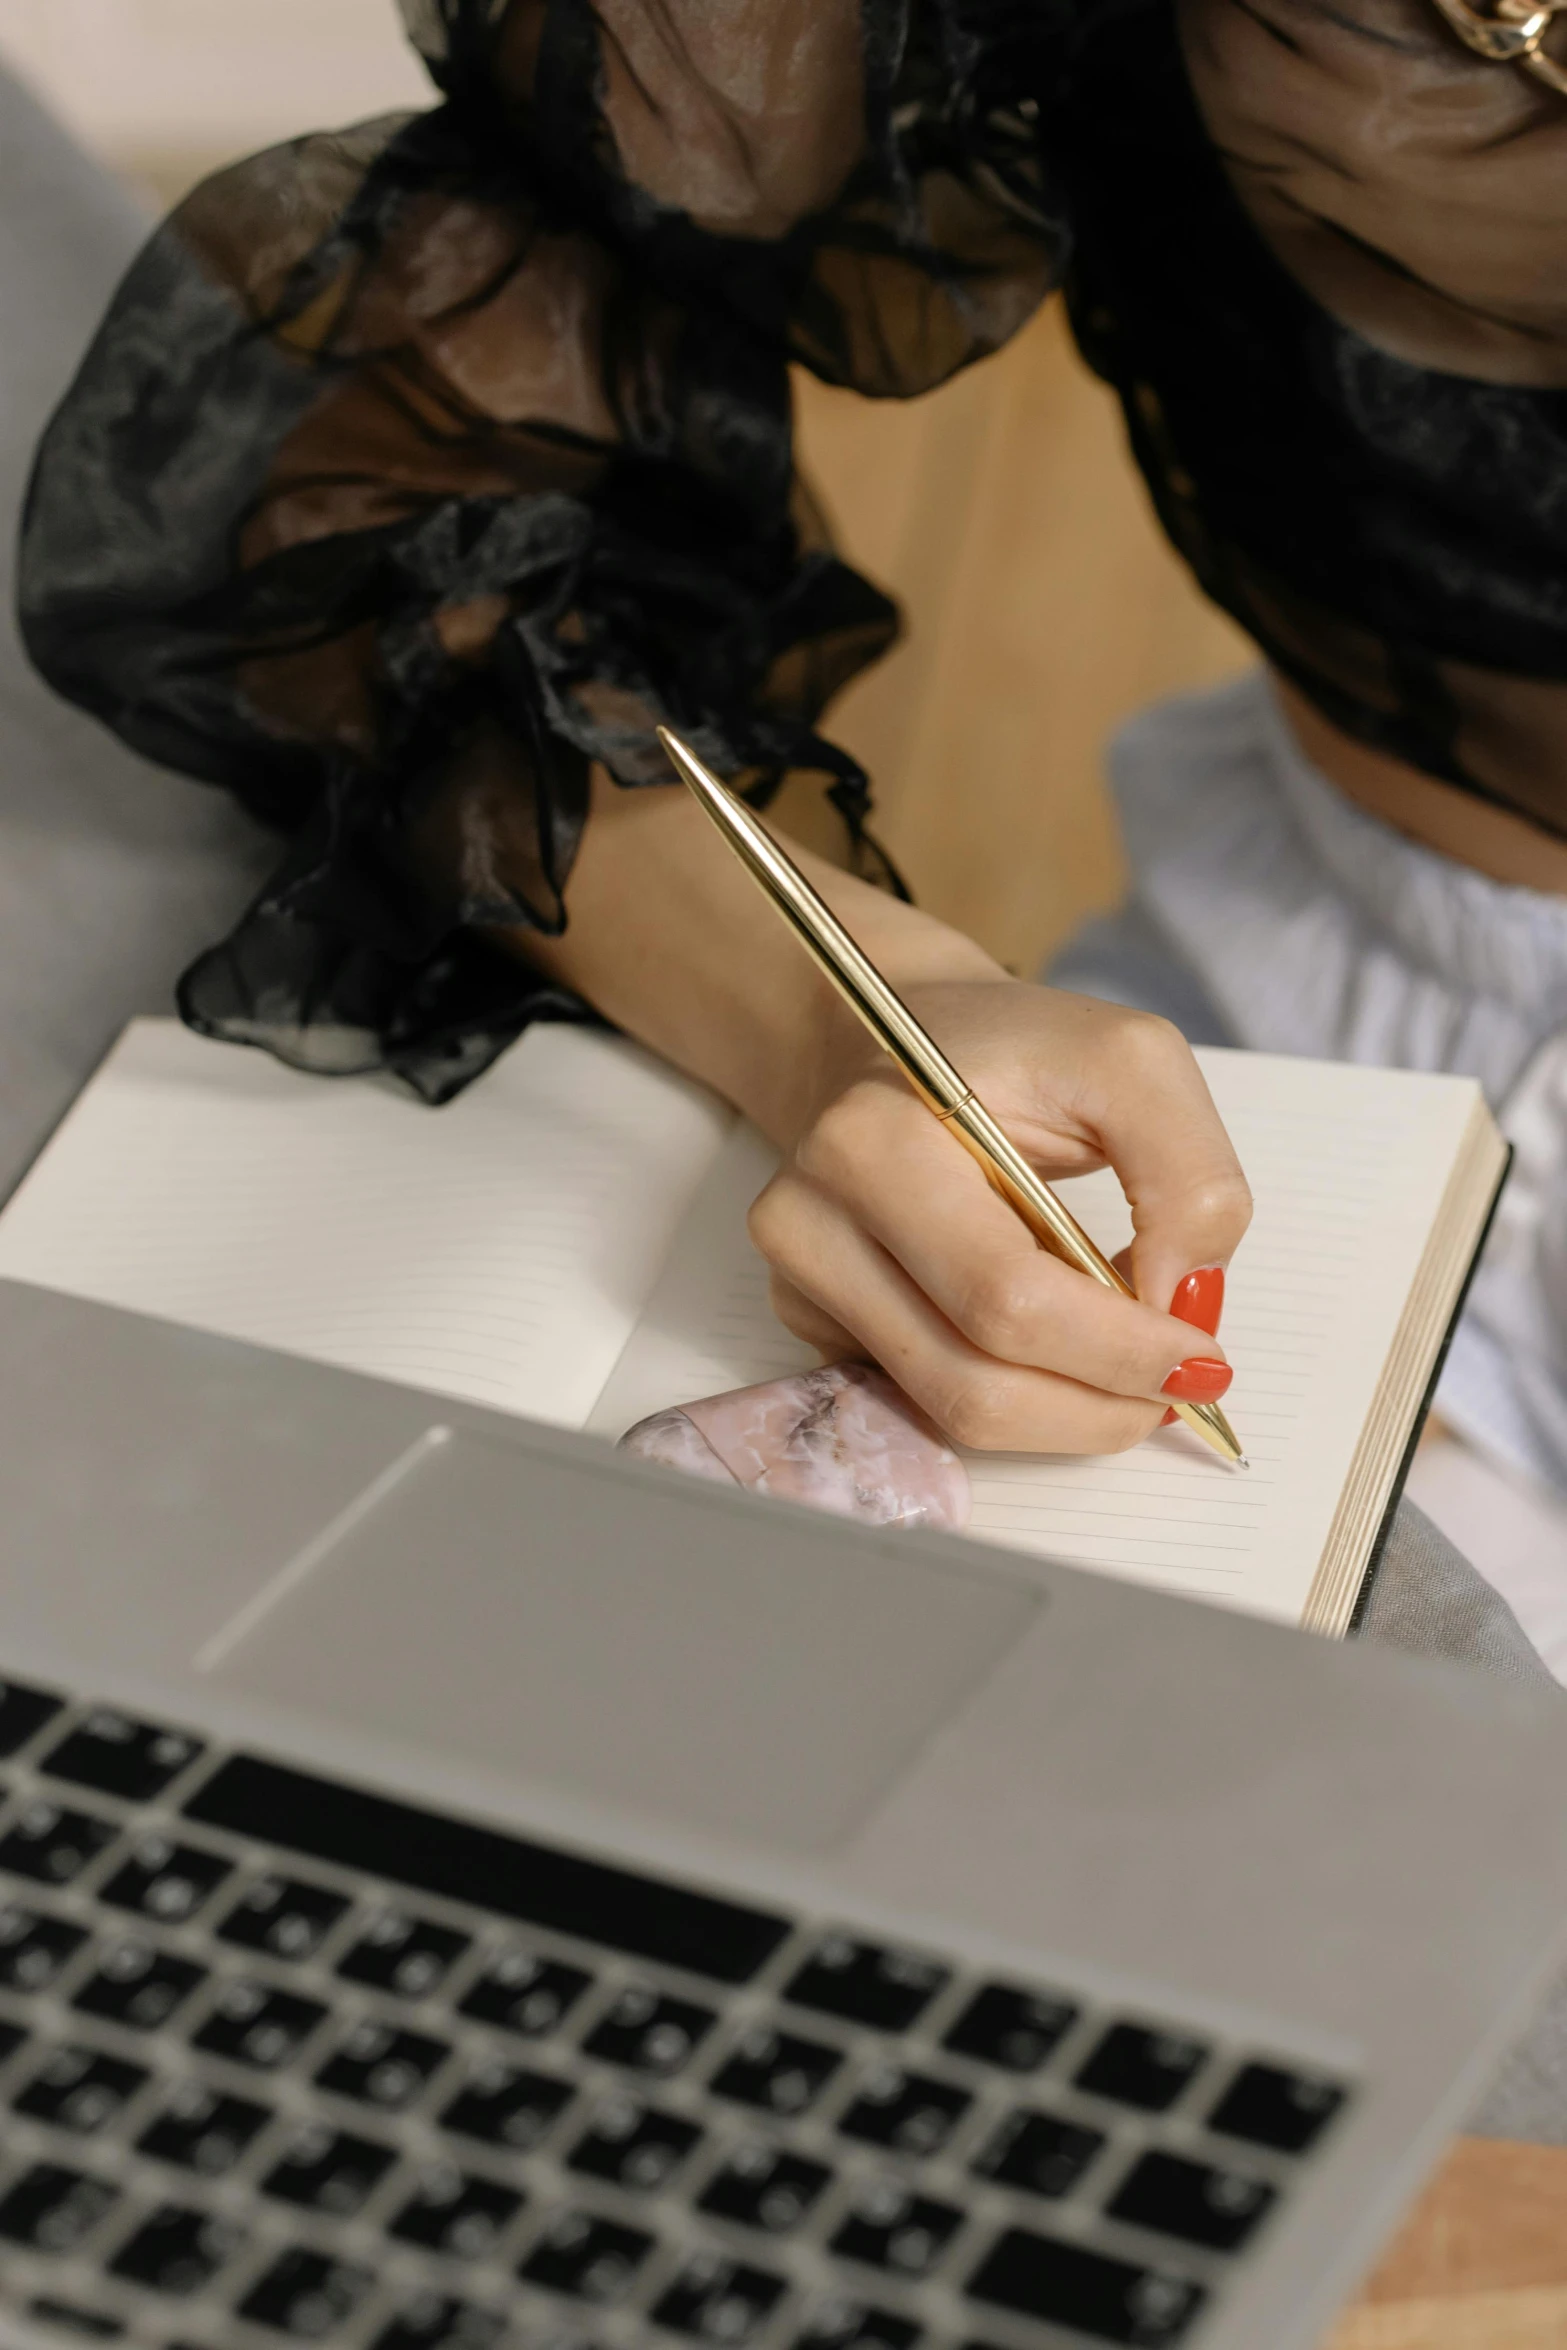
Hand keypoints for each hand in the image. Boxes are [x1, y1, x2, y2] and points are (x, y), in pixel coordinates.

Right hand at [515, 771, 1250, 1453]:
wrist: (898, 1042)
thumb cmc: (1013, 1052)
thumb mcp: (1130, 1063)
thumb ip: (1186, 1174)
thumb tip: (1181, 1304)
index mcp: (872, 1141)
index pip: (1006, 1296)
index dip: (1118, 1349)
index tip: (1202, 1359)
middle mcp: (810, 1219)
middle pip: (974, 1380)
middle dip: (1099, 1404)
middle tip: (1177, 1387)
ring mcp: (799, 1279)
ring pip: (951, 1413)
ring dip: (1066, 1417)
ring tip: (1128, 1371)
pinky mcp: (811, 1320)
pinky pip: (930, 1401)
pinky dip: (1018, 1398)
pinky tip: (1055, 1346)